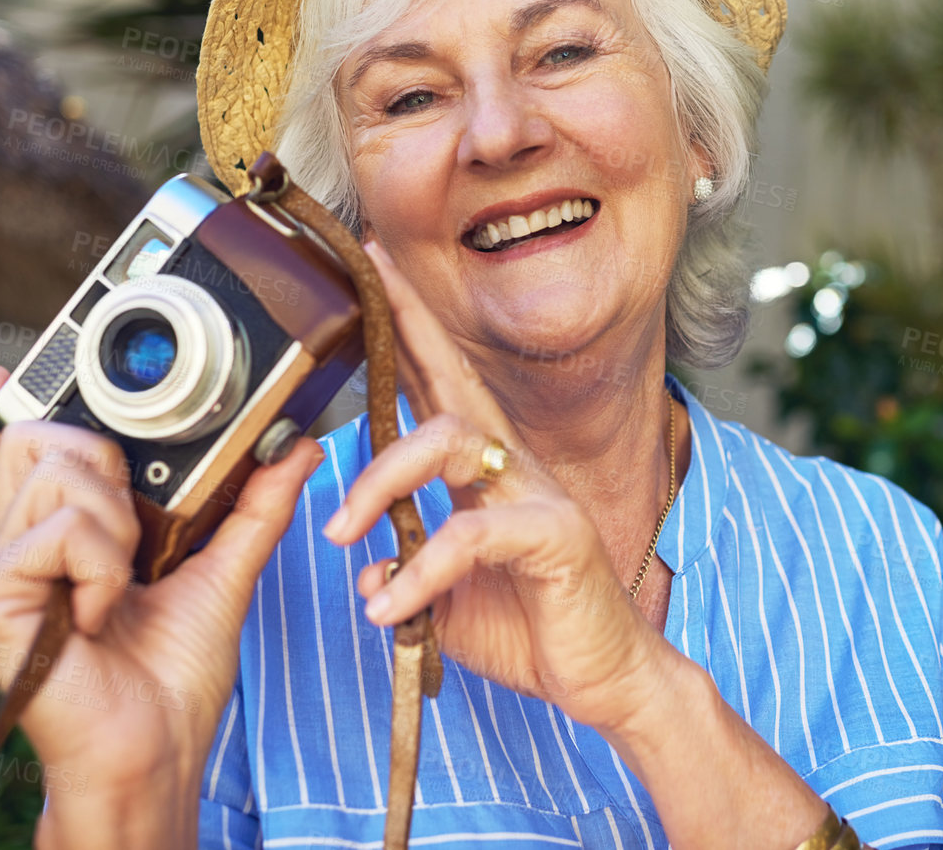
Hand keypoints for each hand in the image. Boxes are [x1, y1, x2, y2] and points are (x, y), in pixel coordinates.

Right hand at [0, 365, 323, 844]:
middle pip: (43, 438)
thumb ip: (254, 504)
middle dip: (110, 470)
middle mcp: (17, 543)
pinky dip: (103, 564)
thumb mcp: (224, 570)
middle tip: (135, 541)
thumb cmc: (173, 675)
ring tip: (122, 585)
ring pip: (60, 472)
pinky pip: (62, 528)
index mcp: (57, 533)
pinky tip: (100, 613)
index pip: (8, 453)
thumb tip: (295, 446)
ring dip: (117, 525)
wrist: (154, 749)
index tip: (0, 371)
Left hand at [321, 240, 672, 733]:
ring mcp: (534, 494)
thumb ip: (405, 573)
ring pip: (450, 442)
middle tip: (366, 278)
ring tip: (338, 531)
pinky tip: (390, 607)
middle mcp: (508, 465)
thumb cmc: (533, 625)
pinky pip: (471, 536)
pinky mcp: (552, 535)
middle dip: (409, 323)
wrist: (604, 675)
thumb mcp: (446, 601)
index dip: (405, 324)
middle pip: (451, 377)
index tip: (371, 266)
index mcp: (480, 470)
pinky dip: (421, 571)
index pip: (435, 383)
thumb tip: (363, 568)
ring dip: (382, 479)